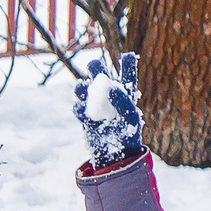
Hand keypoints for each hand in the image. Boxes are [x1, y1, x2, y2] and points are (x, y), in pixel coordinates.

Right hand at [72, 52, 143, 166]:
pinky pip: (78, 108)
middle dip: (94, 66)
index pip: (127, 74)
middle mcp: (108, 94)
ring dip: (81, 87)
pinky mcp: (85, 116)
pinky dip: (79, 109)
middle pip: (98, 74)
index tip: (128, 56)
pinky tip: (83, 112)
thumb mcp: (131, 117)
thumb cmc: (128, 133)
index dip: (127, 64)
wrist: (116, 154)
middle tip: (94, 66)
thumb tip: (109, 87)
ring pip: (83, 88)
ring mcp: (94, 104)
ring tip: (82, 88)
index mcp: (125, 92)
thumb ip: (123, 101)